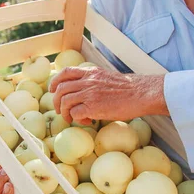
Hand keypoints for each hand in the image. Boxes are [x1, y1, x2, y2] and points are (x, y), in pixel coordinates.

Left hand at [49, 67, 168, 124]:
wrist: (140, 94)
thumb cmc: (128, 89)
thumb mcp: (107, 78)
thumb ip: (94, 81)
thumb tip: (85, 94)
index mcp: (91, 72)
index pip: (66, 72)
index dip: (55, 81)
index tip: (53, 90)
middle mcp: (87, 81)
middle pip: (61, 89)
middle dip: (56, 101)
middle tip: (60, 110)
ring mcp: (89, 93)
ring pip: (65, 102)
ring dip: (64, 112)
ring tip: (71, 118)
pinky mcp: (93, 107)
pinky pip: (75, 113)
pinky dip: (77, 119)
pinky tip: (87, 121)